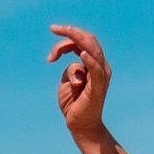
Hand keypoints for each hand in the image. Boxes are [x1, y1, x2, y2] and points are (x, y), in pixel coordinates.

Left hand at [47, 25, 110, 141]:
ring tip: (62, 32)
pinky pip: (96, 70)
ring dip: (76, 38)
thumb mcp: (67, 81)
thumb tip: (74, 62)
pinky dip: (90, 61)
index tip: (52, 43)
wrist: (80, 125)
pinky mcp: (98, 87)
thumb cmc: (73, 103)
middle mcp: (101, 67)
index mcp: (94, 64)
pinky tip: (81, 54)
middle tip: (54, 28)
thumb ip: (71, 70)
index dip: (68, 37)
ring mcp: (101, 76)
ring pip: (92, 49)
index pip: (83, 42)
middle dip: (71, 32)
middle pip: (89, 40)